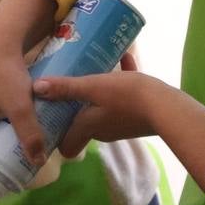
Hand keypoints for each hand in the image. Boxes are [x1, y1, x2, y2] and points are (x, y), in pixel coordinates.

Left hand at [31, 69, 162, 157]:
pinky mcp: (137, 114)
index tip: (48, 116)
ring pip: (102, 107)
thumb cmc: (127, 98)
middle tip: (66, 84)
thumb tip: (36, 88)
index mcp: (88, 128)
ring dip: (97, 91)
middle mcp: (102, 130)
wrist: (168, 108)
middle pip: (82, 122)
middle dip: (74, 105)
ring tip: (93, 67)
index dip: (57, 136)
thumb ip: (66, 88)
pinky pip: (123, 96)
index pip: (67, 146)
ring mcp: (121, 123)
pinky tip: (125, 59)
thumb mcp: (94, 87)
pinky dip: (121, 81)